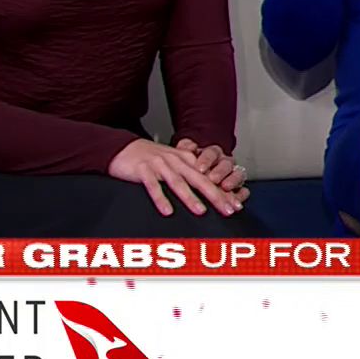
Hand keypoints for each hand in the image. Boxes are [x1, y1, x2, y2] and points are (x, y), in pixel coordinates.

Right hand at [109, 139, 243, 217]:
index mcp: (187, 160)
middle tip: (228, 209)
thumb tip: (212, 193)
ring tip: (201, 211)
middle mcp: (176, 161)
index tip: (236, 205)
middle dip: (216, 195)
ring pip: (178, 182)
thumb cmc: (151, 159)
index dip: (224, 191)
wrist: (122, 147)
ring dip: (190, 198)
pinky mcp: (142, 170)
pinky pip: (153, 186)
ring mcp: (159, 165)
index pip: (209, 177)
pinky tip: (168, 211)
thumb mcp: (174, 163)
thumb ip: (191, 175)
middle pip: (199, 179)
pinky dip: (161, 198)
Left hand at [176, 138, 249, 197]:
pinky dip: (241, 195)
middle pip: (227, 163)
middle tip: (212, 179)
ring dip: (232, 180)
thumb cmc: (191, 169)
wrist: (198, 182)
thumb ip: (185, 148)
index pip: (213, 152)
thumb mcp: (184, 157)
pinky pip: (245, 190)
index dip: (207, 160)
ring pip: (238, 174)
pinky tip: (236, 200)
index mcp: (213, 154)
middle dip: (220, 171)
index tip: (199, 168)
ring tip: (225, 187)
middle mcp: (225, 163)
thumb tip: (189, 145)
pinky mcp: (239, 189)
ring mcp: (234, 175)